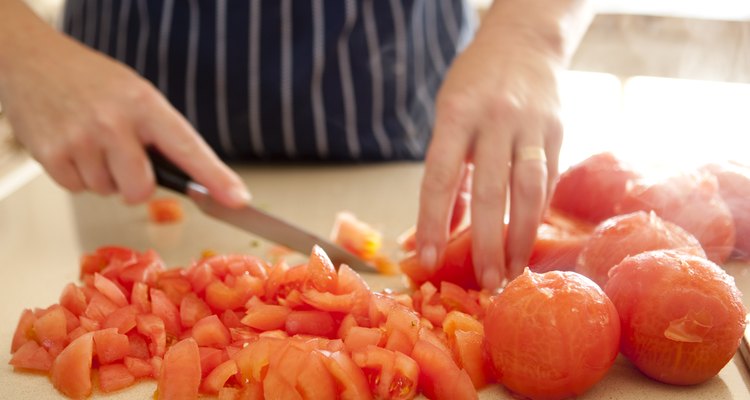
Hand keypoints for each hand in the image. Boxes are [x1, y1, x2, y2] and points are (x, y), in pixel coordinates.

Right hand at [0, 11, 248, 207]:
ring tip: (92, 142)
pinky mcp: (52, 155)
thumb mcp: (137, 95)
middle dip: (137, 185)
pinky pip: (78, 189)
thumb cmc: (90, 80)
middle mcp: (113, 122)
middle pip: (142, 189)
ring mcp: (80, 140)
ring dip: (104, 176)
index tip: (237, 199)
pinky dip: (78, 176)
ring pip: (108, 192)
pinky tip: (74, 148)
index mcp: (145, 104)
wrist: (33, 61)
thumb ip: (161, 134)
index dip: (216, 178)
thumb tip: (195, 179)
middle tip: (124, 158)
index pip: (189, 148)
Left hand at [416, 21, 564, 288]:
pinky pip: (549, 182)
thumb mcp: (448, 115)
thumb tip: (439, 229)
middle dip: (487, 243)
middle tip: (486, 281)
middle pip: (490, 192)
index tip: (427, 259)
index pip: (440, 178)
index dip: (432, 222)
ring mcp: (531, 125)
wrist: (524, 40)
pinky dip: (537, 215)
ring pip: (530, 192)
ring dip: (522, 237)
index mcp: (457, 114)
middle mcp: (496, 120)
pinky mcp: (559, 131)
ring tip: (513, 270)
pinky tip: (528, 239)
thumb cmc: (475, 83)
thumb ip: (449, 172)